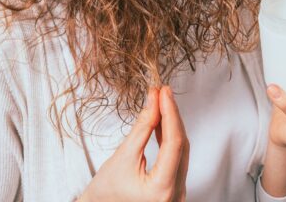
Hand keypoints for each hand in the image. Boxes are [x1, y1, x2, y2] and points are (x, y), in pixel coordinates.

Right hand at [77, 86, 189, 201]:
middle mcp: (176, 194)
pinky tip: (163, 122)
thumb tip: (154, 101)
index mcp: (162, 189)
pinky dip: (169, 139)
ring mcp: (177, 193)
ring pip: (181, 151)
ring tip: (162, 103)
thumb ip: (142, 127)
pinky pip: (177, 158)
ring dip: (172, 125)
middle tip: (162, 93)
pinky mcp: (174, 188)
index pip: (174, 143)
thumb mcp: (123, 156)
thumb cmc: (104, 193)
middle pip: (181, 146)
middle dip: (172, 116)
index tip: (164, 93)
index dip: (170, 113)